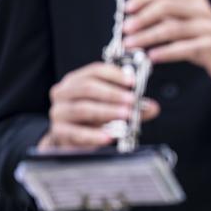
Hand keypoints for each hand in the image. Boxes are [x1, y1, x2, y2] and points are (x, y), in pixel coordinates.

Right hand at [38, 62, 159, 150]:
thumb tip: (152, 107)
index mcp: (76, 80)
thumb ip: (130, 105)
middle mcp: (63, 93)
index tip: (133, 81)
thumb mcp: (111, 107)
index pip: (94, 71)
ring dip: (106, 111)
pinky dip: (94, 135)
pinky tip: (109, 137)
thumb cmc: (91, 118)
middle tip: (132, 101)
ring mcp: (59, 112)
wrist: (69, 139)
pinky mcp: (59, 132)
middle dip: (112, 93)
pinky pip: (76, 133)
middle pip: (87, 88)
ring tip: (125, 115)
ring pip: (82, 109)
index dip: (115, 74)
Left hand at [122, 0, 210, 110]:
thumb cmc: (207, 43)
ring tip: (130, 45)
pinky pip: (183, 48)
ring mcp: (207, 28)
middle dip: (141, 18)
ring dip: (147, 36)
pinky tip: (152, 57)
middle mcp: (202, 11)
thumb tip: (135, 18)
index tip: (126, 9)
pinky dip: (164, 52)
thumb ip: (167, 20)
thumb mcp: (187, 26)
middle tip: (124, 28)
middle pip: (166, 7)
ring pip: (171, 28)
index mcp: (195, 1)